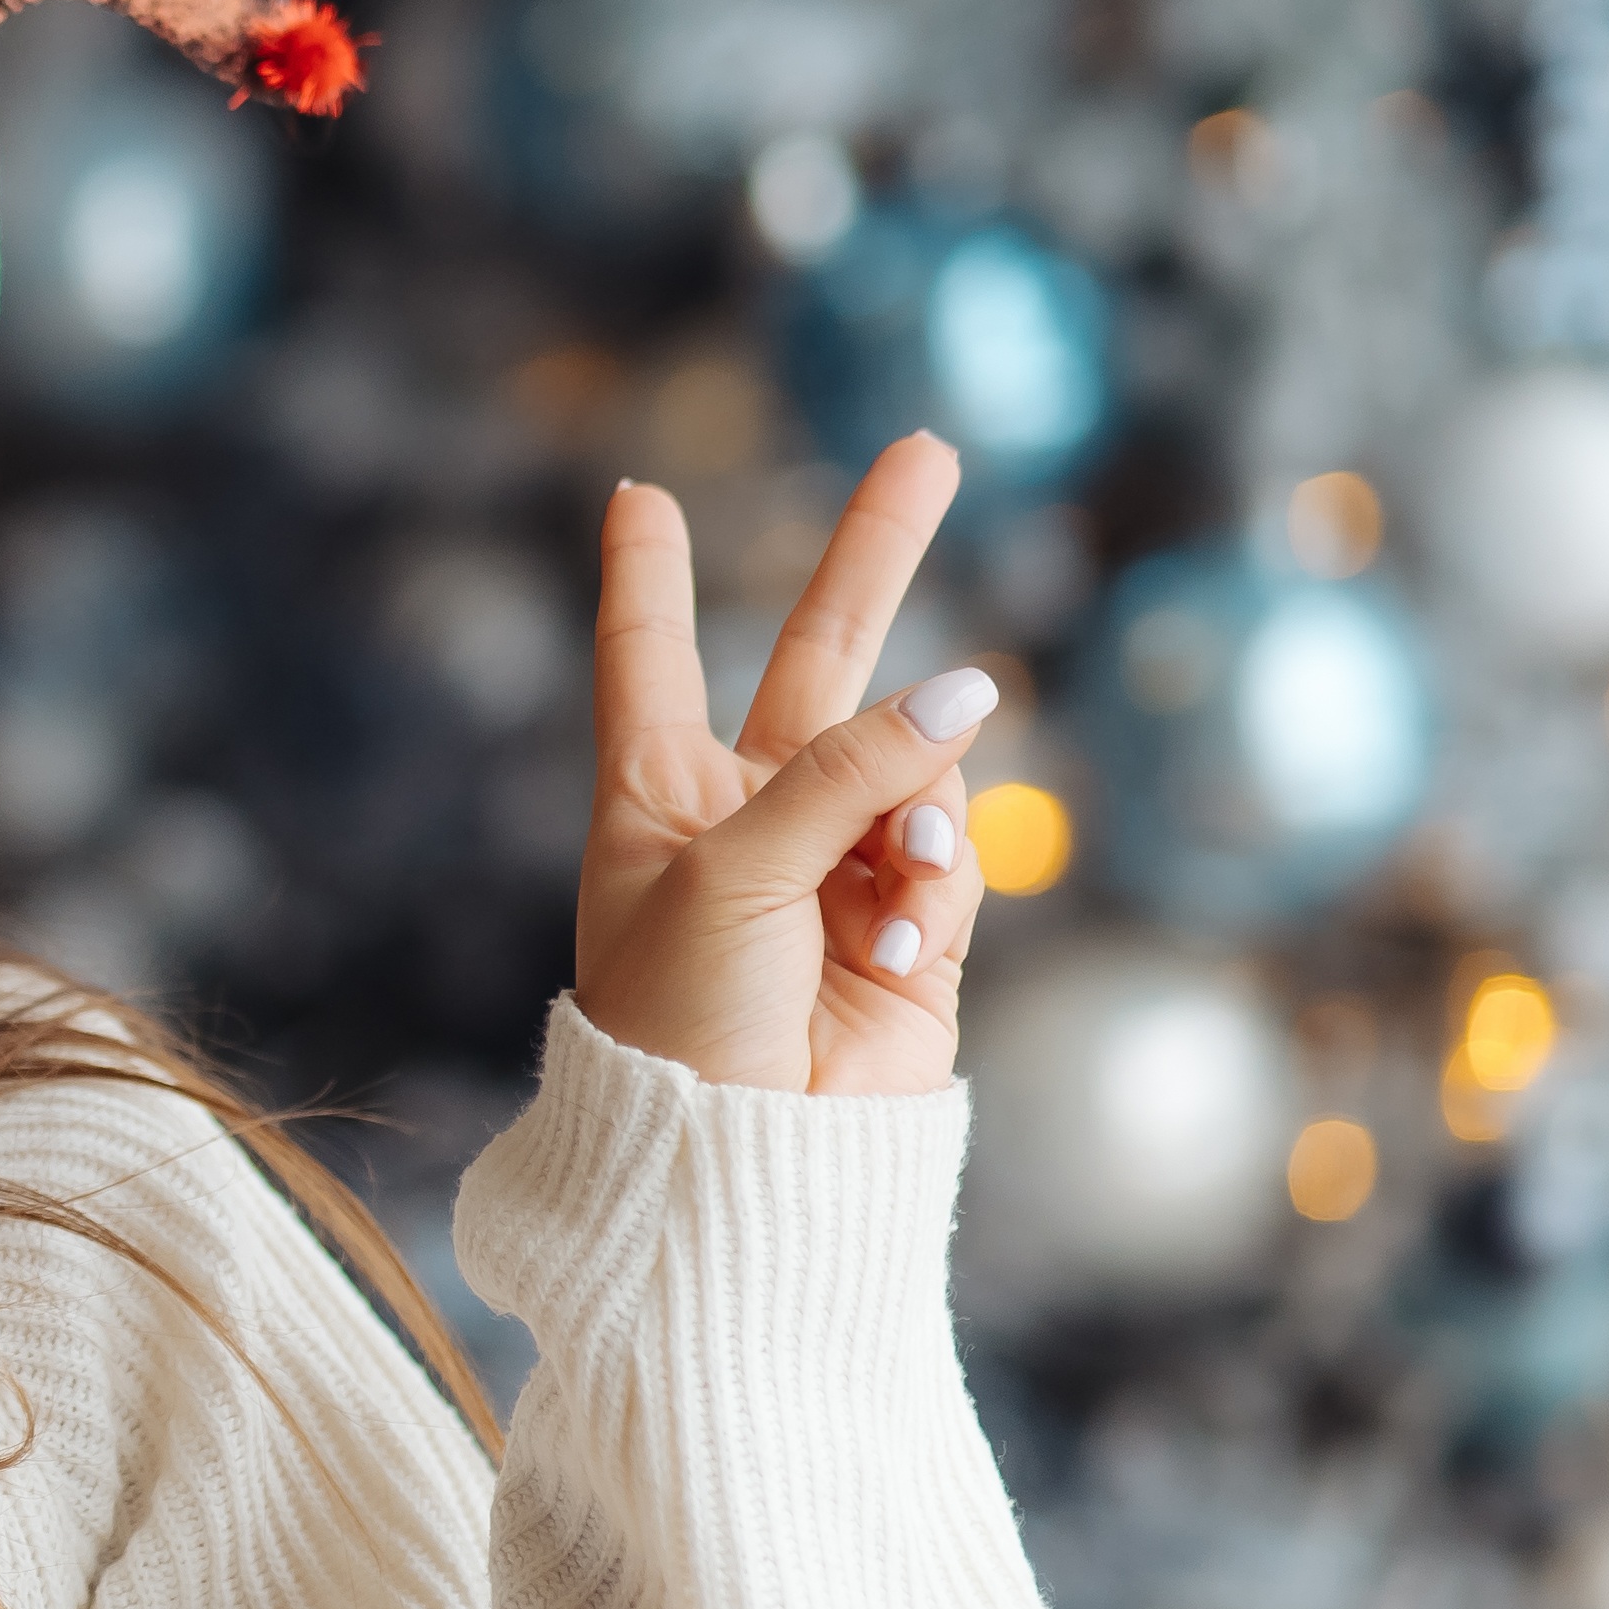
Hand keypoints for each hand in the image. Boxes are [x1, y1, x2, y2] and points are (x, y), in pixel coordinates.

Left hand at [575, 436, 998, 1098]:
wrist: (740, 1159)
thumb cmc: (684, 1022)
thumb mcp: (733, 872)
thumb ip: (844, 770)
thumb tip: (967, 687)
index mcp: (657, 797)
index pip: (649, 656)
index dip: (649, 575)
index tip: (641, 495)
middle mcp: (748, 817)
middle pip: (821, 654)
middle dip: (877, 553)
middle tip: (930, 449)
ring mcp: (837, 864)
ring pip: (916, 761)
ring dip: (915, 806)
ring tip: (884, 889)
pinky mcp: (914, 924)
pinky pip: (951, 850)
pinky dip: (935, 879)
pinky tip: (898, 933)